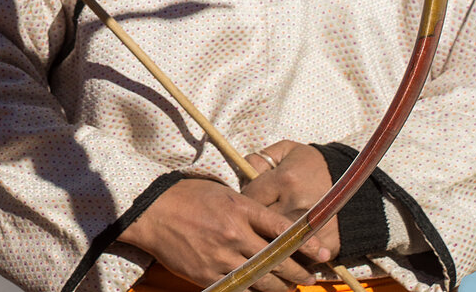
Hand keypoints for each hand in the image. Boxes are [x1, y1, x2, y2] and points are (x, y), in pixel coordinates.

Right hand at [118, 177, 330, 290]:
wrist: (152, 213)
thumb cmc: (187, 197)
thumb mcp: (223, 193)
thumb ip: (248, 210)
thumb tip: (273, 226)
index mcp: (239, 209)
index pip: (281, 228)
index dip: (305, 242)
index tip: (323, 252)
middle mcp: (233, 234)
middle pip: (276, 258)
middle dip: (297, 270)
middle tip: (309, 275)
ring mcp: (220, 257)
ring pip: (261, 279)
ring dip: (280, 286)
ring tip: (291, 288)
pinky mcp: (207, 274)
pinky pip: (238, 288)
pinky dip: (253, 291)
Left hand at [241, 143, 338, 261]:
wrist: (355, 183)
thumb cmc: (315, 165)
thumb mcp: (288, 150)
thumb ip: (261, 158)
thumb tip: (242, 174)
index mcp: (285, 179)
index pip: (249, 198)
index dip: (244, 202)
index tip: (247, 205)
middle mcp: (296, 204)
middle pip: (260, 224)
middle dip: (252, 226)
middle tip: (251, 226)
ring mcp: (311, 227)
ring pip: (276, 245)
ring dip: (268, 246)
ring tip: (265, 242)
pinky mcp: (325, 245)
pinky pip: (298, 258)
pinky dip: (291, 257)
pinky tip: (287, 252)